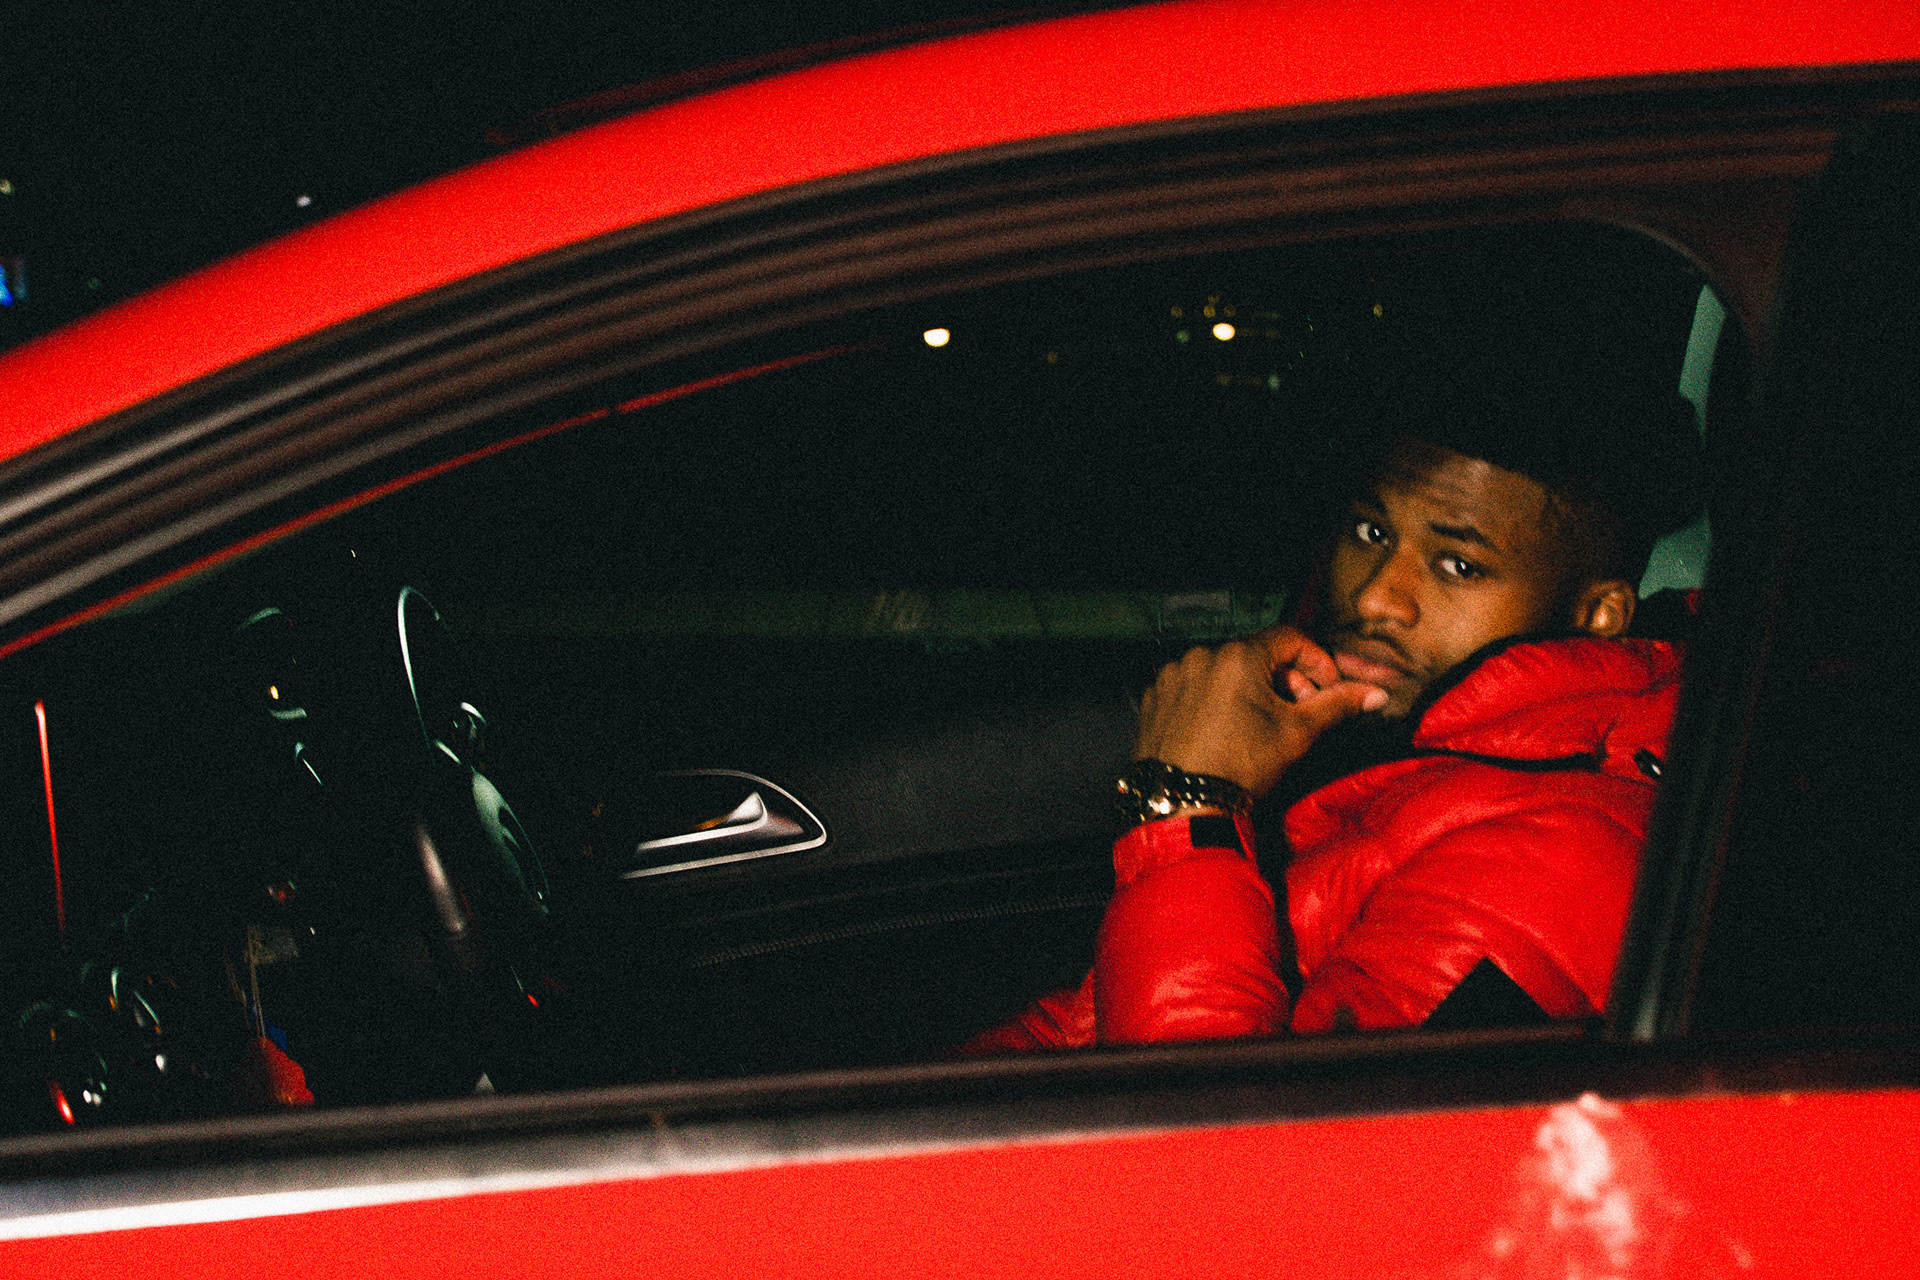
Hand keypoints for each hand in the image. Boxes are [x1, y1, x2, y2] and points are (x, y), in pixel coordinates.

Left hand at [1134, 626, 1387, 798]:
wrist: (1184, 804)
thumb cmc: (1243, 765)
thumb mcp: (1297, 733)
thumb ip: (1337, 705)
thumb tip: (1376, 695)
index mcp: (1238, 655)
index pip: (1290, 638)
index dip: (1316, 661)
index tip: (1326, 689)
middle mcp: (1200, 655)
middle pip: (1256, 655)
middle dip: (1284, 680)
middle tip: (1298, 713)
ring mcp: (1173, 674)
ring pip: (1223, 670)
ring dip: (1248, 688)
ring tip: (1258, 725)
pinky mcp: (1154, 696)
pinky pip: (1193, 685)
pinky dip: (1213, 699)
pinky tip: (1222, 729)